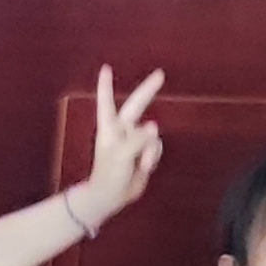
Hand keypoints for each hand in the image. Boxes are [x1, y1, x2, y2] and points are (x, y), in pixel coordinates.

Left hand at [68, 66, 167, 229]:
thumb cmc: (108, 174)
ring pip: (152, 135)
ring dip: (150, 150)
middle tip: (160, 74)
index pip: (107, 102)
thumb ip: (137, 140)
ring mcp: (134, 141)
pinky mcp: (144, 152)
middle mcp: (122, 131)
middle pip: (137, 105)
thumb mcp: (120, 155)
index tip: (105, 68)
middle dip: (148, 90)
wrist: (111, 197)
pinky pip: (156, 147)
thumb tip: (153, 126)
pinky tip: (144, 168)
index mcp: (109, 128)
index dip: (106, 86)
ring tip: (140, 165)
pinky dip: (153, 157)